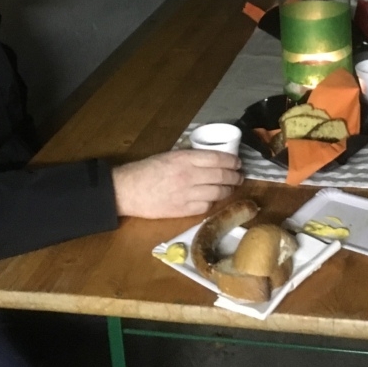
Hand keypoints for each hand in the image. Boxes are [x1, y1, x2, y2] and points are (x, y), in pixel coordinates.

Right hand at [111, 149, 241, 218]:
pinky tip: (213, 199)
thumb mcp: (169, 155)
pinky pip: (206, 207)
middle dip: (235, 176)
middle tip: (239, 176)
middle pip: (222, 176)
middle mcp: (189, 175)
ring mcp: (187, 194)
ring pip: (217, 193)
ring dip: (228, 190)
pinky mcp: (183, 210)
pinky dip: (213, 202)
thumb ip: (189, 157)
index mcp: (185, 158)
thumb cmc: (147, 170)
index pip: (217, 158)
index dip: (232, 161)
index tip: (237, 163)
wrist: (128, 190)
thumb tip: (209, 158)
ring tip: (231, 188)